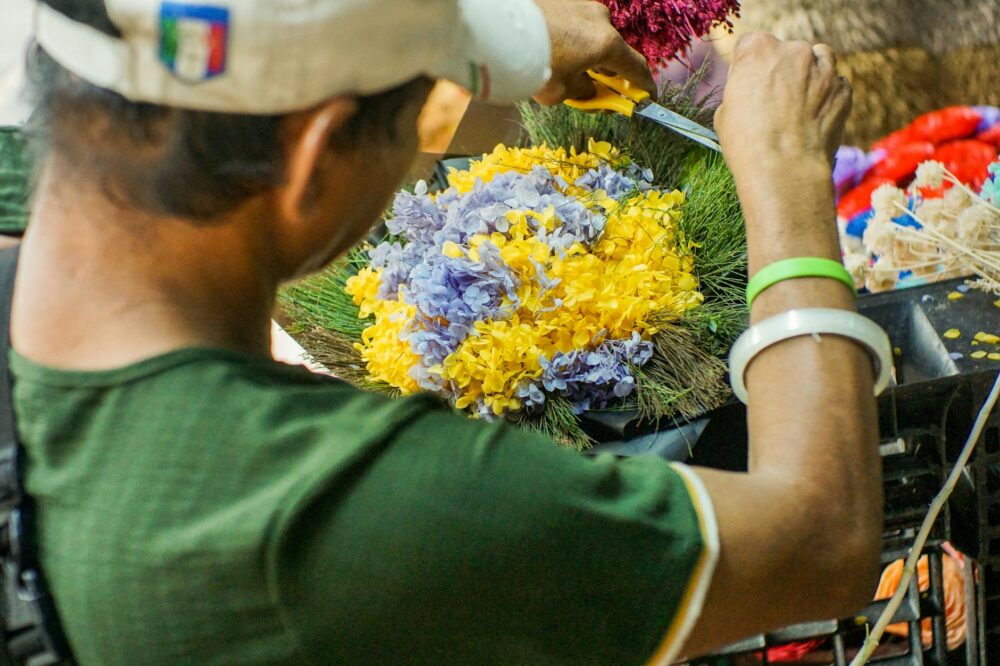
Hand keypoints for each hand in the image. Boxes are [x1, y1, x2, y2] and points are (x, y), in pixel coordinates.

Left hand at [532, 0, 654, 104]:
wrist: (497, 30)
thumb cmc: (533, 65)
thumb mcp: (560, 92)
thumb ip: (582, 91)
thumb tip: (588, 87)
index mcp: (606, 44)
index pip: (635, 67)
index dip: (643, 84)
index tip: (647, 95)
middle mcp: (599, 19)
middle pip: (610, 49)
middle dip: (605, 70)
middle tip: (596, 87)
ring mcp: (579, 4)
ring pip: (589, 34)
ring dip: (584, 53)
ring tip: (564, 70)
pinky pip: (571, 23)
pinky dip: (568, 39)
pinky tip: (550, 51)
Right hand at [715, 34, 851, 174]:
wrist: (784, 169)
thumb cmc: (747, 143)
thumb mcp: (726, 112)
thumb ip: (742, 90)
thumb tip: (750, 93)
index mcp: (758, 49)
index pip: (751, 46)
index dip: (748, 68)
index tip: (747, 86)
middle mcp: (793, 50)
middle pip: (786, 52)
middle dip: (781, 72)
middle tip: (773, 102)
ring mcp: (823, 68)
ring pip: (818, 59)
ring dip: (809, 75)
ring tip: (798, 105)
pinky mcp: (843, 90)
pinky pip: (836, 84)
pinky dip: (827, 95)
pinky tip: (814, 117)